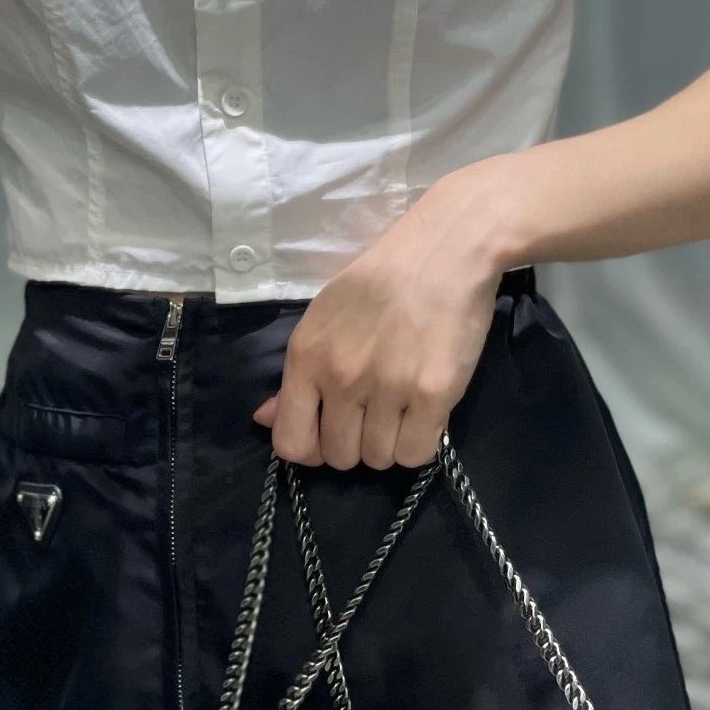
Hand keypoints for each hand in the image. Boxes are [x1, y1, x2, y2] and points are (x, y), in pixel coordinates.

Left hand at [253, 167, 516, 468]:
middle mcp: (341, 378)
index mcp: (307, 357)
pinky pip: (416, 455)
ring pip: (379, 460)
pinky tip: (422, 416)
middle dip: (355, 443)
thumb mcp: (322, 318)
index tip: (329, 433)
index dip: (309, 449)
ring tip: (401, 410)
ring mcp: (388, 388)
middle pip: (339, 457)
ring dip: (388, 444)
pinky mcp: (433, 394)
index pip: (291, 443)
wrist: (444, 249)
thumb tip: (265, 419)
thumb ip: (296, 376)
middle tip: (373, 414)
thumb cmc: (381, 279)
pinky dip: (418, 443)